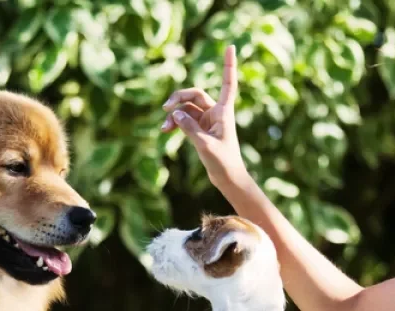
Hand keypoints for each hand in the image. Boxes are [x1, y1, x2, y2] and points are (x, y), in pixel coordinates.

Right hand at [162, 45, 248, 190]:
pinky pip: (184, 119)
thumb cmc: (223, 162)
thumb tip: (175, 114)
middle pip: (195, 94)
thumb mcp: (205, 145)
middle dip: (179, 98)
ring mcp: (207, 121)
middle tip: (166, 107)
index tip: (230, 46)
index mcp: (224, 112)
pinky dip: (175, 122)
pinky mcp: (200, 130)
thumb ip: (189, 128)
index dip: (228, 64)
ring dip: (174, 114)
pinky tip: (165, 129)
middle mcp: (216, 112)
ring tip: (164, 127)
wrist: (228, 179)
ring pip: (186, 108)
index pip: (227, 83)